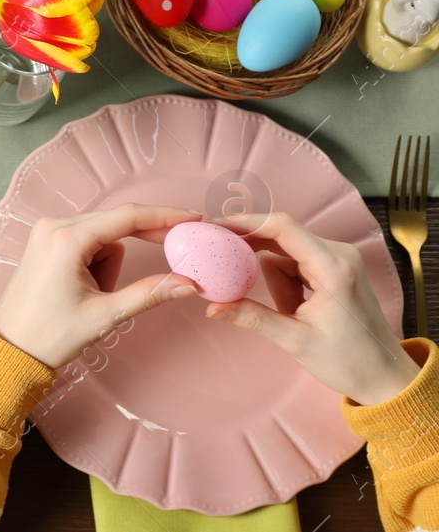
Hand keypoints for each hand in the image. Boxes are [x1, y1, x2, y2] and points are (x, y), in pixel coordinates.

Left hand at [0, 204, 200, 368]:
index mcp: (67, 239)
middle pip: (116, 224)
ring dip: (111, 265)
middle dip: (142, 243)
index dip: (165, 215)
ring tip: (94, 297)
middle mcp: (54, 225)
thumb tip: (190, 284)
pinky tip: (84, 289)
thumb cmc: (50, 334)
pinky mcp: (46, 241)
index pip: (127, 216)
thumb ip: (150, 293)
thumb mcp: (105, 315)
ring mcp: (47, 231)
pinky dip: (97, 263)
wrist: (9, 347)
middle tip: (178, 253)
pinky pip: (87, 242)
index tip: (194, 217)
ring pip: (104, 237)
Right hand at [207, 212, 418, 405]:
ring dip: (276, 281)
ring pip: (284, 254)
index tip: (215, 227)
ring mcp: (338, 259)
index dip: (246, 222)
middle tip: (227, 271)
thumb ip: (253, 318)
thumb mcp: (296, 342)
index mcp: (334, 268)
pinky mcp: (335, 268)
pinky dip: (286, 284)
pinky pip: (295, 263)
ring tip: (289, 314)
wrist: (385, 376)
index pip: (283, 227)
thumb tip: (212, 307)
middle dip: (255, 257)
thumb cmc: (350, 362)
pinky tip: (294, 308)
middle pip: (279, 238)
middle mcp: (339, 255)